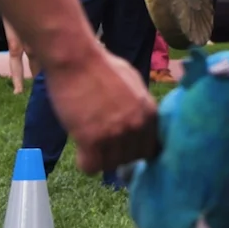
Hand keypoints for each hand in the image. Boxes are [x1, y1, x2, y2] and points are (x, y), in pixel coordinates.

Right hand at [46, 39, 158, 173]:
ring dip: (101, 158)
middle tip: (103, 144)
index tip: (126, 148)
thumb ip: (141, 107)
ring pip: (111, 165)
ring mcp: (115, 134)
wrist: (76, 59)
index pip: (152, 149)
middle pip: (131, 159)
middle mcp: (137, 126)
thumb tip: (143, 124)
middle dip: (118, 155)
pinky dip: (85, 163)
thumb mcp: (133, 84)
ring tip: (91, 143)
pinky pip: (91, 167)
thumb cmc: (101, 66)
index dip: (137, 150)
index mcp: (150, 113)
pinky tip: (81, 150)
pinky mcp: (92, 140)